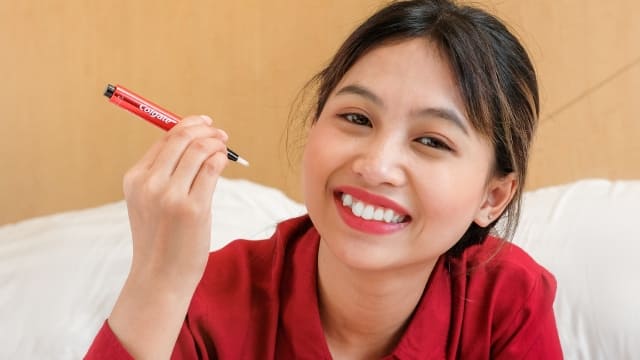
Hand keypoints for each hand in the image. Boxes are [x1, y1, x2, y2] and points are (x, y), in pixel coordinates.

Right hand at [123, 114, 228, 288]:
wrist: (160, 278)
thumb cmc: (160, 240)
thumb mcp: (149, 203)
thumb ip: (164, 174)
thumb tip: (195, 142)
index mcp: (134, 178)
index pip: (165, 139)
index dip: (188, 126)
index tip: (204, 125)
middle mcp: (149, 183)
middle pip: (181, 138)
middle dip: (204, 129)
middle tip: (220, 133)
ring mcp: (170, 196)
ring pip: (198, 150)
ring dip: (216, 142)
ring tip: (224, 146)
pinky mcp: (193, 209)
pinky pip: (211, 169)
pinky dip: (221, 158)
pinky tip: (224, 161)